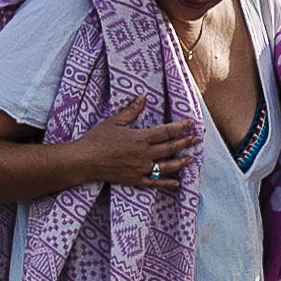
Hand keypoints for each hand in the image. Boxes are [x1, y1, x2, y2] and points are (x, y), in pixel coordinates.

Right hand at [69, 101, 189, 195]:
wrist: (84, 161)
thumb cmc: (97, 139)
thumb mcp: (114, 121)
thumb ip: (131, 111)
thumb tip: (143, 97)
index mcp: (140, 138)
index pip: (166, 132)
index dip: (181, 127)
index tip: (191, 124)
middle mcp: (144, 154)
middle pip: (170, 148)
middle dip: (185, 143)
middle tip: (196, 139)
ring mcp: (140, 169)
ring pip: (166, 167)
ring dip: (181, 163)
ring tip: (192, 159)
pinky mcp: (134, 180)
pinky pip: (154, 183)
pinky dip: (166, 183)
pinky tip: (177, 183)